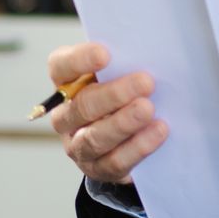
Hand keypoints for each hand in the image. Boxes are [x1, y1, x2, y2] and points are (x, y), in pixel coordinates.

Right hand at [46, 41, 166, 184]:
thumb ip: (124, 60)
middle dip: (115, 94)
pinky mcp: (97, 168)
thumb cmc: (123, 89)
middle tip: (146, 82)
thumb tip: (149, 49)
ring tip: (148, 109)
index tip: (105, 54)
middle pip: (82, 105)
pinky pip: (114, 161)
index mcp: (65, 82)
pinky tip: (158, 132)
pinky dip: (137, 147)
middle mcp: (65, 115)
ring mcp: (77, 145)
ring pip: (95, 137)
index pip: (61, 67)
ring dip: (123, 123)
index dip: (80, 60)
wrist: (125, 134)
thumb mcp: (118, 71)